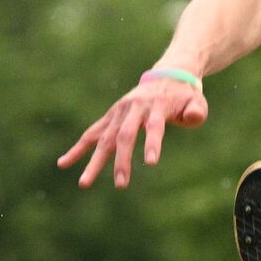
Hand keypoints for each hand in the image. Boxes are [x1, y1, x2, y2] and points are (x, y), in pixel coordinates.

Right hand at [58, 76, 208, 188]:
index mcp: (156, 104)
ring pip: (105, 138)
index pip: (154, 126)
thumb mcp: (196, 101)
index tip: (151, 162)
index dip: (152, 143)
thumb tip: (193, 117)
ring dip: (95, 161)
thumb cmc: (185, 96)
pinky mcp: (111, 117)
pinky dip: (78, 149)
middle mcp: (134, 107)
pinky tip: (64, 163)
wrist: (168, 75)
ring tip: (84, 184)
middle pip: (125, 135)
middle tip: (121, 184)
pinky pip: (92, 134)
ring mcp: (119, 112)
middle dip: (121, 161)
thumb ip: (196, 111)